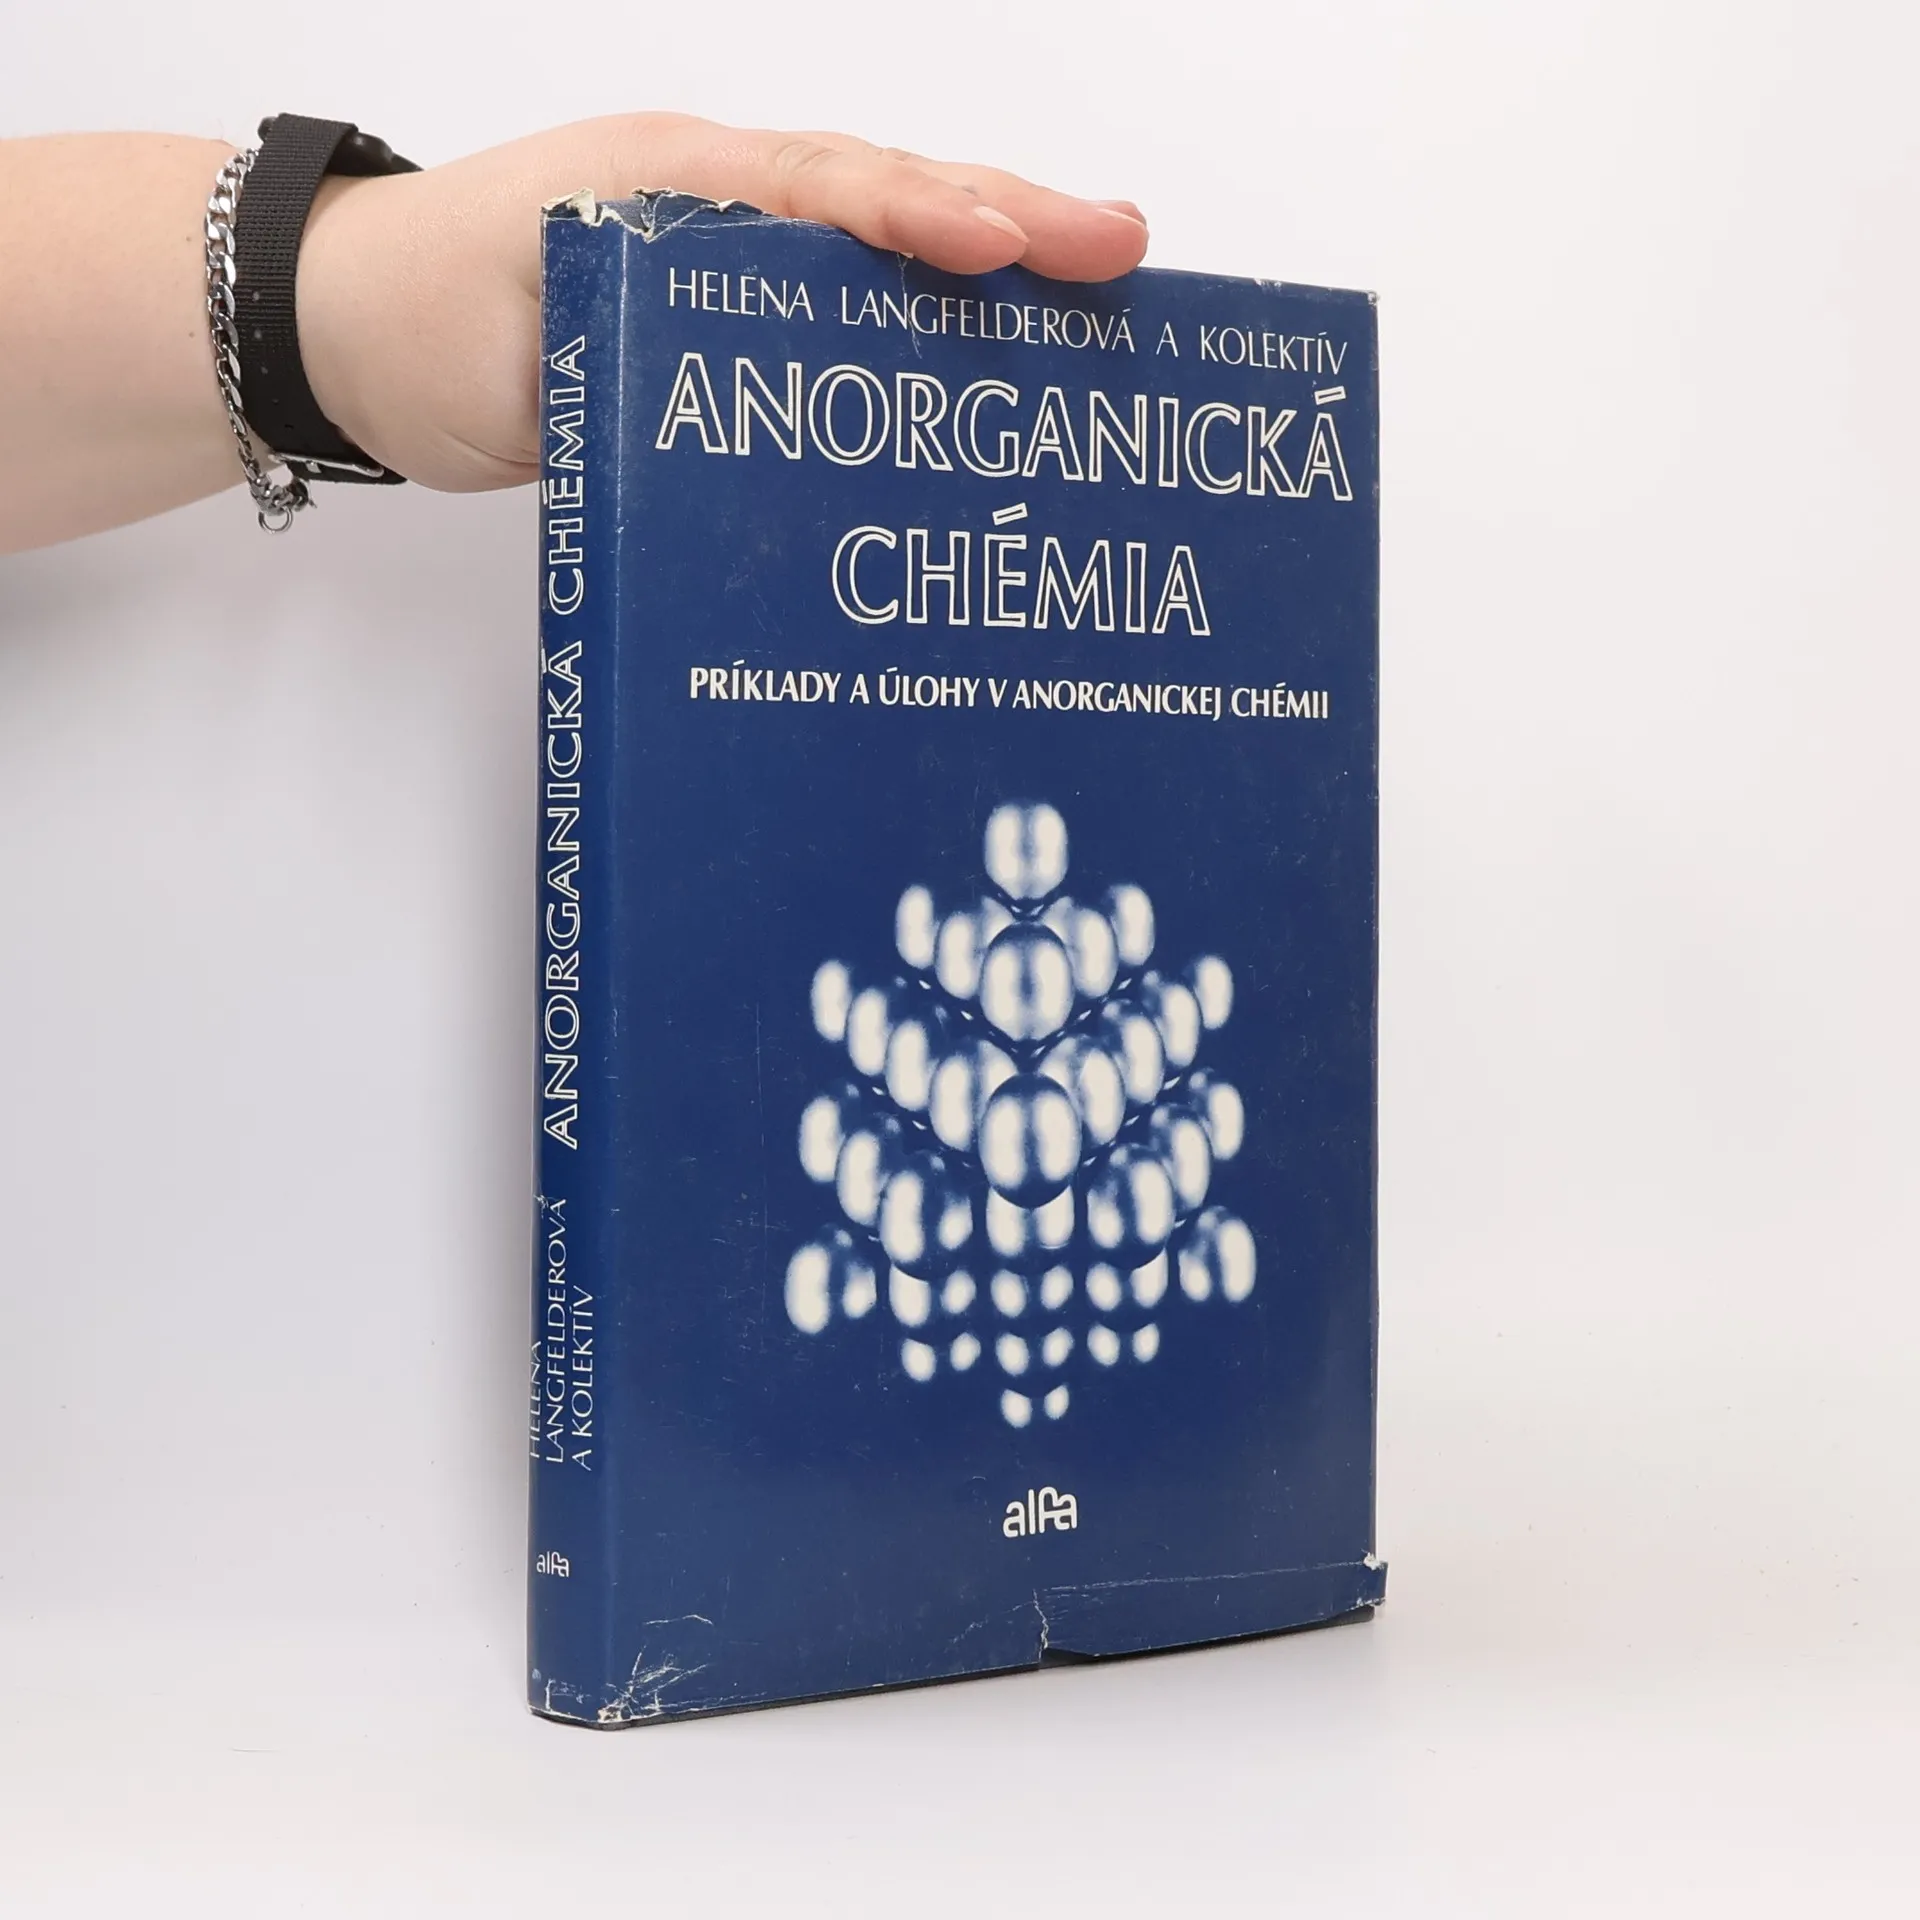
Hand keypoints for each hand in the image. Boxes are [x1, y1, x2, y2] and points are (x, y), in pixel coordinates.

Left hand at [297, 114, 1149, 493]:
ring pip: (883, 246)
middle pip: (887, 194)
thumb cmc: (423, 314)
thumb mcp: (518, 325)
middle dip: (1011, 219)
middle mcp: (720, 206)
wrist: (358, 334)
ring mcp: (732, 258)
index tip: (1010, 249)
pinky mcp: (732, 323)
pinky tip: (995, 362)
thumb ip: (630, 339)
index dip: (921, 215)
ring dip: (994, 264)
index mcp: (672, 184)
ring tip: (1103, 288)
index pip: (822, 186)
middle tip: (1124, 250)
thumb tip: (748, 389)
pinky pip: (846, 309)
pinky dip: (928, 323)